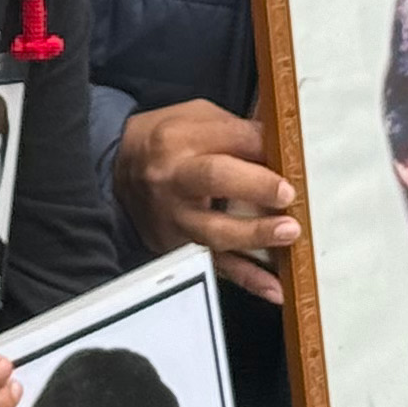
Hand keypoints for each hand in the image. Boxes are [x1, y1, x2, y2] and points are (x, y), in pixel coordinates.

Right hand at [112, 101, 298, 302]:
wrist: (115, 173)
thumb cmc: (165, 143)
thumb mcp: (196, 119)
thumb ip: (236, 131)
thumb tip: (283, 145)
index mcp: (179, 138)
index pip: (229, 137)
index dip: (264, 145)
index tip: (293, 153)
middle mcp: (173, 178)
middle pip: (214, 179)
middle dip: (255, 185)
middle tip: (287, 194)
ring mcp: (174, 218)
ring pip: (215, 230)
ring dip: (255, 235)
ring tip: (288, 233)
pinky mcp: (179, 247)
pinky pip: (217, 265)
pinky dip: (248, 279)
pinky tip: (275, 287)